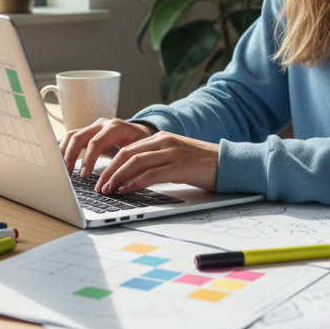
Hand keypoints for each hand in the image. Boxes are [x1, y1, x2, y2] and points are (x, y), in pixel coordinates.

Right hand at [59, 118, 151, 176]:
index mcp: (116, 127)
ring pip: (72, 136)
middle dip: (70, 156)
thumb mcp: (139, 154)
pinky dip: (63, 149)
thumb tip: (117, 184)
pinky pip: (71, 138)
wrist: (142, 135)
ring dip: (63, 153)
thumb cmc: (142, 146)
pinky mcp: (87, 133)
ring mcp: (93, 127)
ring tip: (61, 171)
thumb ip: (128, 166)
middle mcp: (102, 124)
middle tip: (67, 175)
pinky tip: (59, 162)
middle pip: (79, 136)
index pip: (96, 142)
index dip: (88, 159)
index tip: (83, 175)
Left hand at [95, 132, 218, 194]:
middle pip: (127, 153)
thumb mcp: (176, 158)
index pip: (128, 148)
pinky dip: (134, 183)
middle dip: (109, 170)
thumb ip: (157, 162)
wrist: (230, 163)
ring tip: (108, 190)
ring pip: (135, 162)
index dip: (111, 163)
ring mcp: (172, 153)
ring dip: (117, 177)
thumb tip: (133, 178)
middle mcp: (164, 142)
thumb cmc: (203, 165)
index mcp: (162, 138)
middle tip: (99, 186)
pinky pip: (150, 174)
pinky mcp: (179, 166)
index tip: (101, 177)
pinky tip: (126, 190)